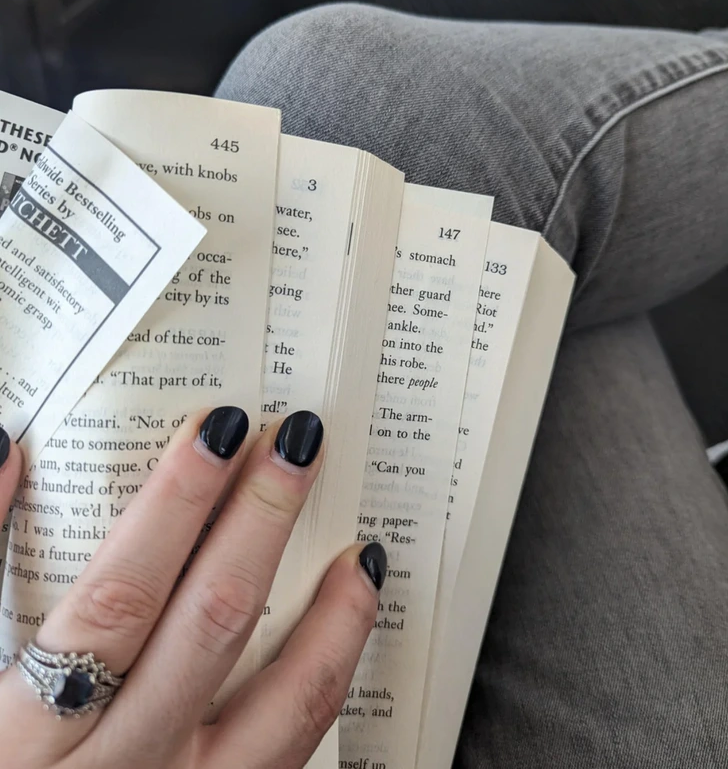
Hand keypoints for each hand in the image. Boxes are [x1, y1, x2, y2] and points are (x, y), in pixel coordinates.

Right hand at [0, 408, 385, 767]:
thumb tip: (2, 450)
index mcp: (34, 736)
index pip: (120, 597)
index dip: (174, 506)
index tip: (218, 431)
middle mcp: (122, 767)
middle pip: (211, 625)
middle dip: (261, 520)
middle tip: (297, 443)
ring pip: (284, 707)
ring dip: (332, 618)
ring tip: (360, 550)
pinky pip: (295, 752)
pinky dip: (331, 682)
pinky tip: (348, 631)